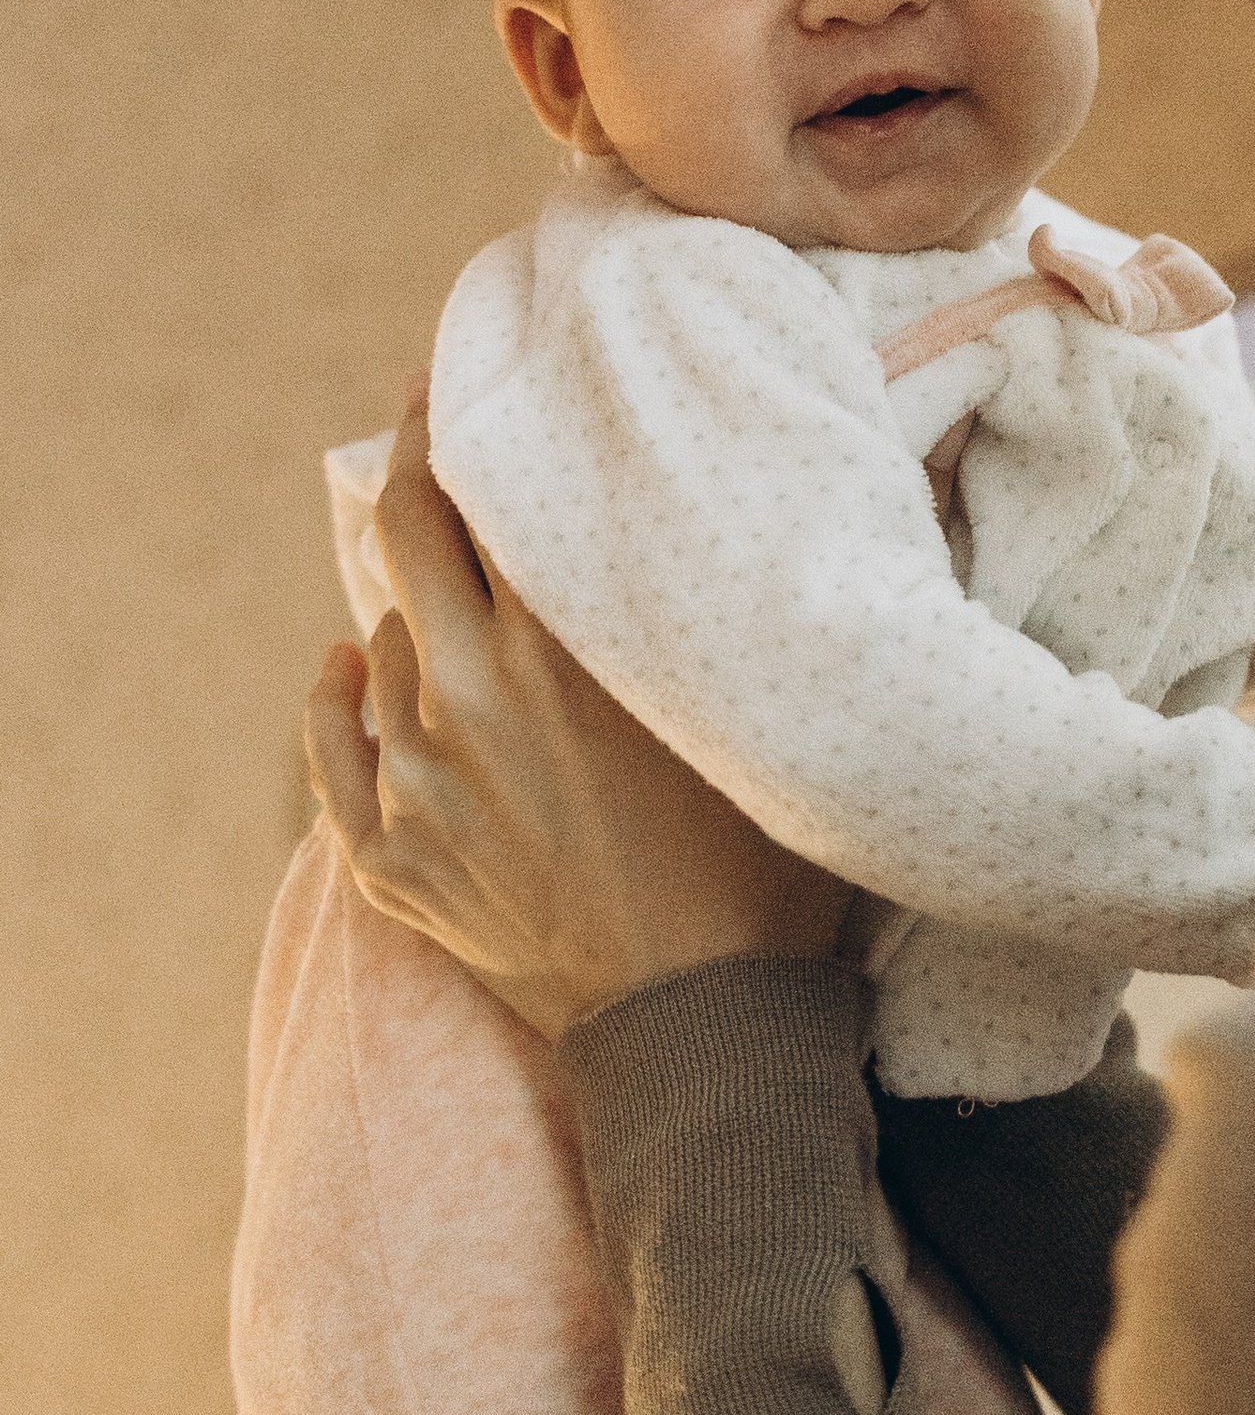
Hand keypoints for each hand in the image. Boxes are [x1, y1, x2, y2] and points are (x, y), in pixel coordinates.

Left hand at [305, 398, 848, 1038]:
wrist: (701, 1031)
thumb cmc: (764, 869)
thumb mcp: (756, 712)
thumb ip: (724, 600)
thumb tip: (758, 488)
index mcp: (560, 651)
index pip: (481, 491)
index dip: (470, 424)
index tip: (468, 384)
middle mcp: (468, 699)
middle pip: (405, 534)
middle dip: (417, 469)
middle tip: (433, 430)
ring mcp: (415, 782)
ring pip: (380, 639)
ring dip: (417, 610)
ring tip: (458, 603)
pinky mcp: (385, 857)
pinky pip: (330, 742)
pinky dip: (338, 692)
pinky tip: (348, 665)